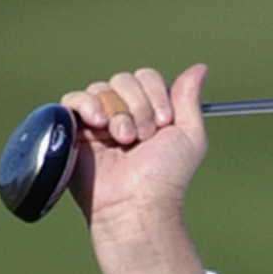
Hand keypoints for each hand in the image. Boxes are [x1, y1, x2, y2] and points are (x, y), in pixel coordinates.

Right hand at [61, 61, 211, 273]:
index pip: (146, 78)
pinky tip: (97, 123)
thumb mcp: (189, 137)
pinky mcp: (73, 131)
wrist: (137, 205)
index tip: (163, 123)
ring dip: (117, 112)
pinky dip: (85, 104)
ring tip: (122, 140)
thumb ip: (190, 100)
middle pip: (124, 79)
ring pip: (102, 89)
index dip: (155, 95)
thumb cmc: (165, 178)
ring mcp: (97, 122)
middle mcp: (122, 113)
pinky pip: (72, 99)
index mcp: (147, 112)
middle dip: (137, 106)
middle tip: (141, 137)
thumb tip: (200, 68)